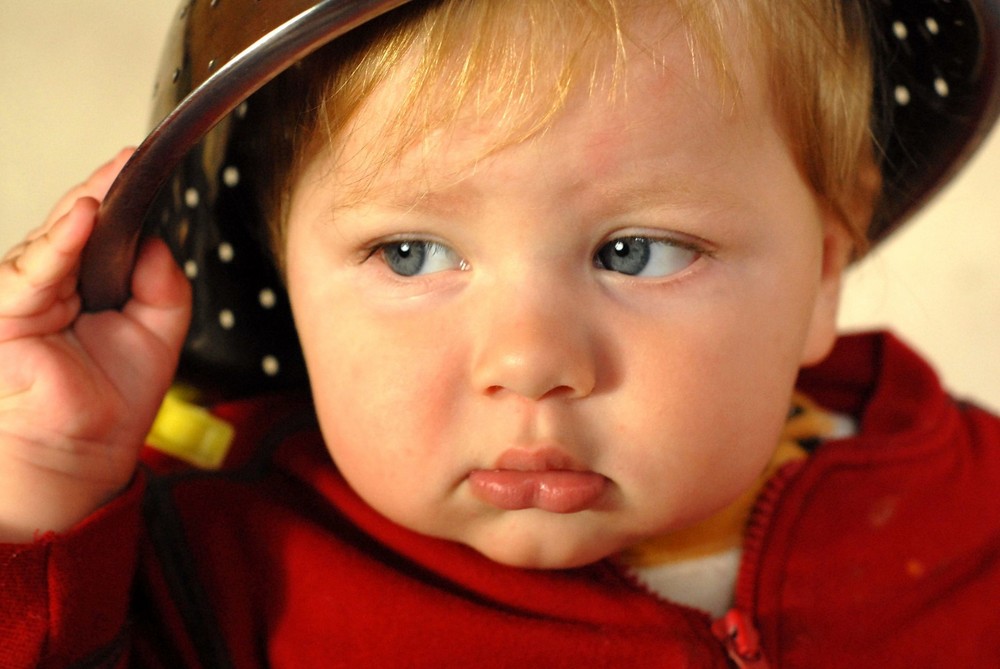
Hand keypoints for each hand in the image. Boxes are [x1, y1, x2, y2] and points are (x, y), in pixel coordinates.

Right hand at [0, 149, 190, 541]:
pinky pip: (35, 270)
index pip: (105, 228)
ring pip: (56, 237)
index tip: (144, 164)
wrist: (81, 452)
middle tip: (133, 159)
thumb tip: (158, 244)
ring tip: (114, 180)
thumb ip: (165, 286)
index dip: (123, 195)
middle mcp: (55, 280)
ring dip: (86, 206)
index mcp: (90, 282)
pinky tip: (83, 217)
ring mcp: (27, 292)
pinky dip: (60, 243)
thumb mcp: (160, 334)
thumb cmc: (113, 399)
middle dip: (106, 188)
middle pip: (78, 222)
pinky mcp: (7, 310)